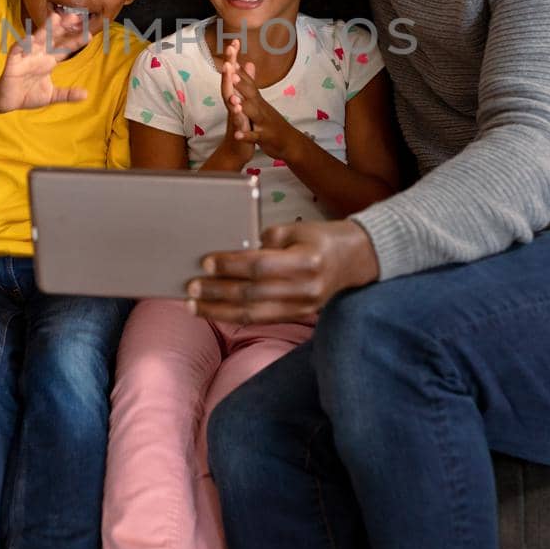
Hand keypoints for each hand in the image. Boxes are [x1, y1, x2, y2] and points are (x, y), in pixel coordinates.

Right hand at [0, 12, 89, 112]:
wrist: (8, 102)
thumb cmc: (29, 94)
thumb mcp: (51, 96)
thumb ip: (67, 94)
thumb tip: (86, 94)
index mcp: (49, 61)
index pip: (65, 48)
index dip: (76, 41)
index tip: (89, 34)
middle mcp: (39, 55)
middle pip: (53, 38)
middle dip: (63, 27)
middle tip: (75, 17)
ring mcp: (26, 56)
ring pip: (37, 39)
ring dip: (45, 29)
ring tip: (55, 19)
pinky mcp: (13, 62)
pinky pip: (17, 50)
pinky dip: (23, 45)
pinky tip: (31, 39)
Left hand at [187, 220, 380, 323]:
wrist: (358, 259)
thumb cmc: (324, 238)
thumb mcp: (297, 229)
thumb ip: (266, 240)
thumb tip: (231, 250)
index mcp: (306, 261)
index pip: (260, 266)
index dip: (231, 265)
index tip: (206, 262)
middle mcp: (305, 289)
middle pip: (253, 294)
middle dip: (217, 291)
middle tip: (191, 287)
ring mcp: (303, 307)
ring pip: (254, 314)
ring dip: (220, 310)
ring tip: (194, 305)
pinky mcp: (299, 316)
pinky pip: (262, 319)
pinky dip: (235, 316)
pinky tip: (216, 311)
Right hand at [205, 39, 254, 169]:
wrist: (236, 150)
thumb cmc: (241, 124)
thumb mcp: (244, 101)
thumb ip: (245, 82)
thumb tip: (246, 63)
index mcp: (234, 96)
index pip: (233, 75)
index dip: (233, 58)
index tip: (235, 41)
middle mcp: (231, 104)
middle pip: (228, 84)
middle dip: (228, 69)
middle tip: (229, 53)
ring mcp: (234, 117)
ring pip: (230, 101)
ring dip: (229, 89)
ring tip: (231, 77)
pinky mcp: (238, 130)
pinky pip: (236, 122)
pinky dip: (237, 114)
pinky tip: (237, 106)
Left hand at [225, 54, 301, 161]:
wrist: (290, 142)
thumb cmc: (272, 122)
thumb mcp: (261, 103)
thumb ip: (251, 85)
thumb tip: (247, 65)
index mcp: (258, 101)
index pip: (249, 83)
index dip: (240, 72)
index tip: (232, 62)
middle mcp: (262, 108)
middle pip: (251, 94)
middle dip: (241, 84)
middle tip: (231, 74)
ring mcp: (264, 123)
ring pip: (254, 113)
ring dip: (244, 107)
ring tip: (234, 101)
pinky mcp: (265, 138)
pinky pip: (255, 136)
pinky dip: (246, 136)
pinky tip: (237, 135)